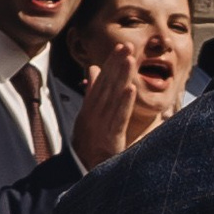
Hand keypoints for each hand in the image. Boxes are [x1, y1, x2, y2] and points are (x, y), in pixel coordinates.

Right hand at [70, 40, 150, 165]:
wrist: (82, 169)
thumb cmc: (87, 141)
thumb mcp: (87, 114)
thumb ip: (92, 91)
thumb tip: (93, 68)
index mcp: (90, 106)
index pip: (103, 80)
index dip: (112, 62)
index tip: (121, 46)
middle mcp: (94, 112)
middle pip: (108, 84)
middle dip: (117, 63)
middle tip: (127, 44)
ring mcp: (101, 123)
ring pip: (113, 96)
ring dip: (121, 76)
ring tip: (129, 59)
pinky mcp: (110, 137)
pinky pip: (119, 117)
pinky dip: (124, 103)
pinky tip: (131, 89)